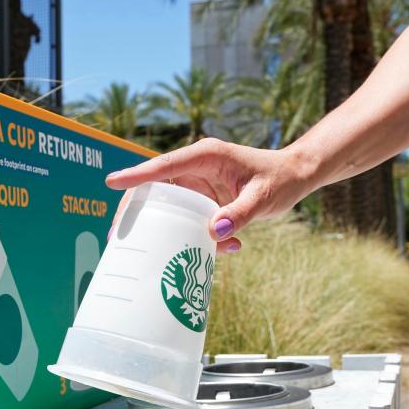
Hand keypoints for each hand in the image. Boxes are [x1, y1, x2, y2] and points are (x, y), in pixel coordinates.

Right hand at [105, 138, 315, 252]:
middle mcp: (197, 166)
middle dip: (137, 210)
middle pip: (155, 186)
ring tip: (162, 253)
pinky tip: (222, 249)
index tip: (111, 183)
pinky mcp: (205, 197)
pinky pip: (189, 217)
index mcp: (206, 156)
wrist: (296, 176)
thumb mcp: (262, 198)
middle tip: (118, 234)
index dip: (137, 175)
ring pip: (169, 204)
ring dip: (167, 228)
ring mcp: (199, 182)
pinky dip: (197, 235)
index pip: (165, 165)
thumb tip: (213, 232)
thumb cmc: (280, 179)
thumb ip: (239, 214)